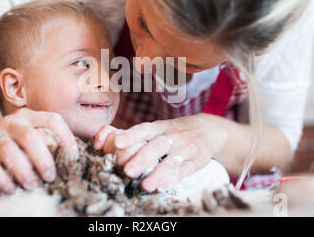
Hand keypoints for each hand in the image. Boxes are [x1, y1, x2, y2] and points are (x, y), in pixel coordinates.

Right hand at [0, 108, 77, 193]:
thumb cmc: (10, 139)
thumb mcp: (28, 133)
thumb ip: (45, 140)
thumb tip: (69, 159)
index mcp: (29, 116)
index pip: (52, 120)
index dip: (66, 137)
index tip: (72, 157)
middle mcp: (12, 122)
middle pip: (31, 136)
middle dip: (43, 159)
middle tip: (50, 176)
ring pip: (9, 149)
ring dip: (23, 170)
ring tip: (32, 185)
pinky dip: (1, 177)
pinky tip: (10, 188)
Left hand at [94, 114, 228, 191]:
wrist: (208, 130)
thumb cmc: (174, 132)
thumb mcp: (159, 128)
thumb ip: (137, 136)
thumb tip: (105, 141)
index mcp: (161, 127)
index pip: (145, 129)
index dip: (131, 135)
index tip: (117, 142)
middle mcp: (173, 136)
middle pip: (156, 146)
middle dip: (142, 158)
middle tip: (127, 170)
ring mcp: (186, 148)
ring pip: (171, 161)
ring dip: (157, 174)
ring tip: (145, 186)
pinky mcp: (196, 161)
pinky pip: (184, 171)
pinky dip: (172, 179)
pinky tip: (162, 187)